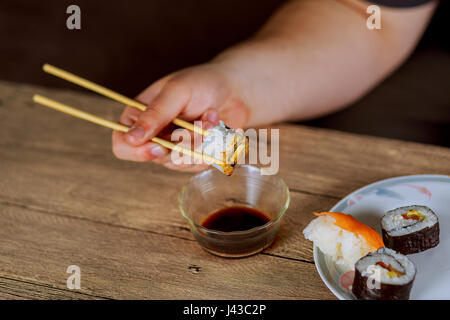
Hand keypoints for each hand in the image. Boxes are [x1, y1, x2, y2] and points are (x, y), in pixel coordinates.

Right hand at [112, 63, 248, 171]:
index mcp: (139, 116)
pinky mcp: (193, 156)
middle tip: (201, 124)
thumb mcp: (176, 92)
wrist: (234, 89)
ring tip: (211, 119)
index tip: (159, 147)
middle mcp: (153, 135)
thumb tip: (131, 137)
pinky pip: (198, 164)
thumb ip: (155, 114)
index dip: (137, 151)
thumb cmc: (202, 82)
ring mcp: (173, 148)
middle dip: (183, 143)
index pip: (122, 144)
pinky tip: (217, 127)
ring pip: (180, 162)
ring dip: (201, 142)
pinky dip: (211, 147)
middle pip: (156, 157)